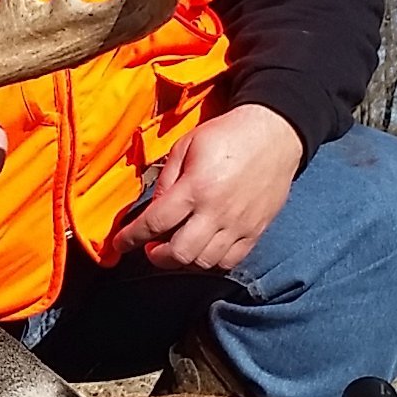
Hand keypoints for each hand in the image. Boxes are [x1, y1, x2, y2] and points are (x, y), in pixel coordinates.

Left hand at [117, 103, 302, 270]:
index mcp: (196, 187)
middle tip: (151, 247)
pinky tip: (202, 248)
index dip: (132, 237)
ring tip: (176, 247)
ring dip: (183, 260)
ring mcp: (239, 225)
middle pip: (180, 253)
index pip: (156, 223)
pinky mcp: (256, 231)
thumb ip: (166, 179)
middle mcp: (218, 211)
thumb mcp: (186, 145)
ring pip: (204, 262)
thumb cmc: (227, 135)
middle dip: (157, 256)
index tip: (120, 244)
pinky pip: (230, 261)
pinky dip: (210, 261)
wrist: (275, 134)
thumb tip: (153, 210)